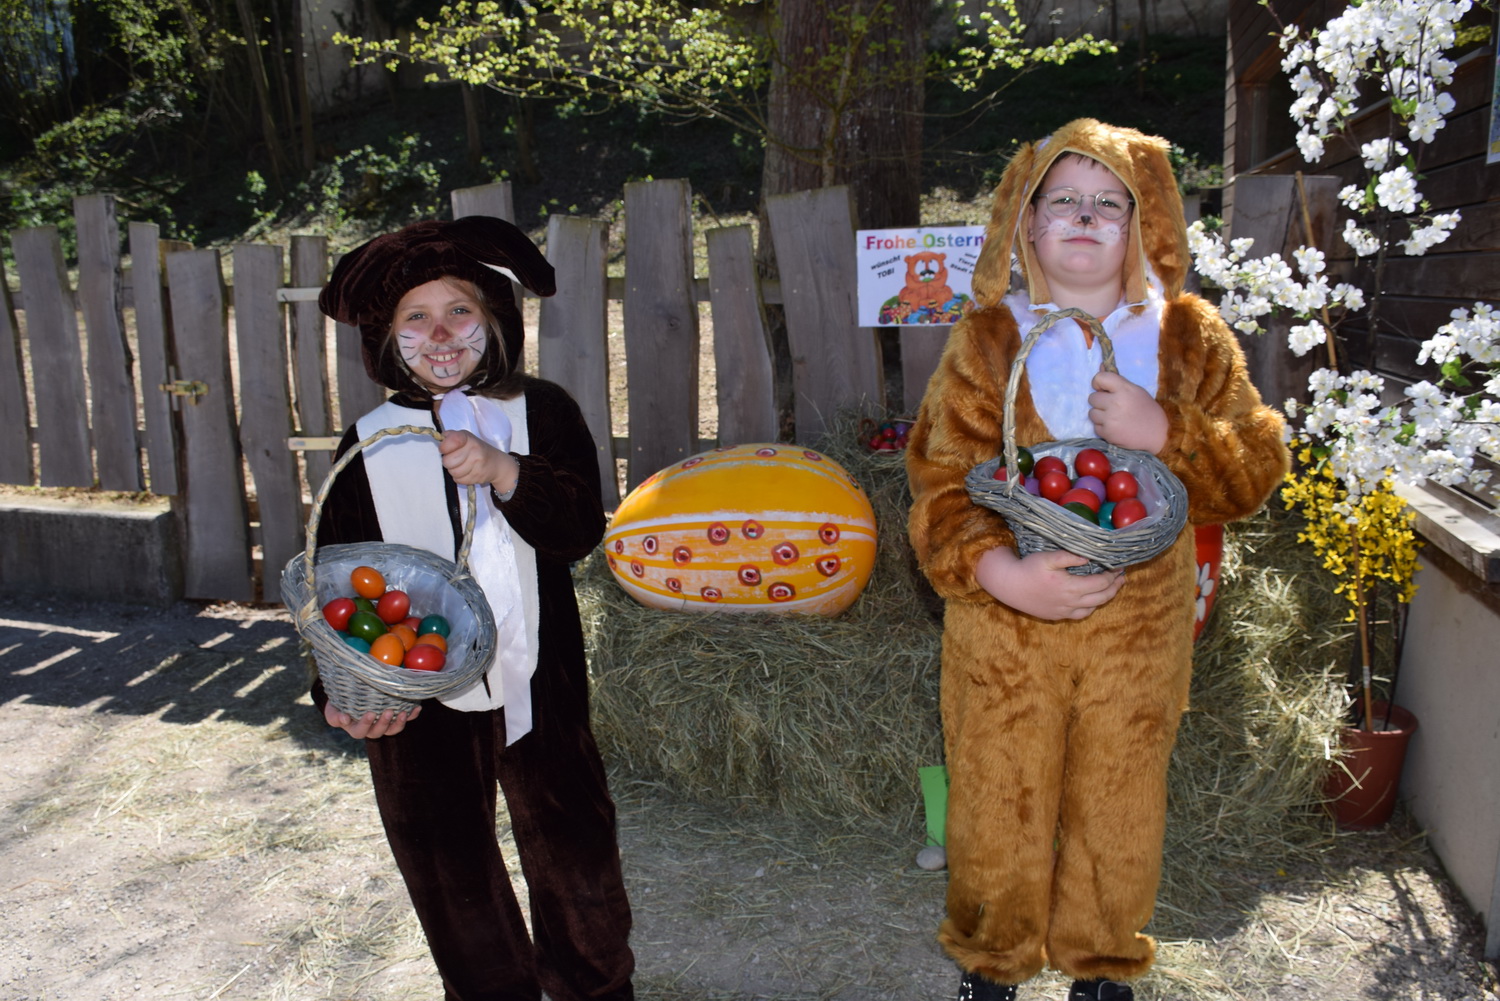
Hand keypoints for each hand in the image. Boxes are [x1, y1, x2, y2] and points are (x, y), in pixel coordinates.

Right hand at [324, 700, 420, 738]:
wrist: (350, 696)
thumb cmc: (339, 704)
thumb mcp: (332, 709)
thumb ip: (335, 716)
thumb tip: (343, 719)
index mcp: (356, 729)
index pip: (360, 731)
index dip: (365, 724)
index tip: (369, 713)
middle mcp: (371, 729)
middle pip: (378, 732)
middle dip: (384, 723)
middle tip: (388, 711)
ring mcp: (384, 725)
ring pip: (392, 730)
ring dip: (399, 723)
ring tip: (403, 713)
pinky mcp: (394, 718)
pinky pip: (404, 720)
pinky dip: (411, 715)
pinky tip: (417, 708)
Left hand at [439, 429, 518, 493]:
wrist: (496, 463)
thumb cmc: (476, 449)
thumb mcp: (465, 438)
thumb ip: (451, 437)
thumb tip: (441, 438)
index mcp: (468, 438)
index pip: (451, 441)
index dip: (444, 447)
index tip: (445, 449)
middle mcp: (474, 449)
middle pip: (448, 461)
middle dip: (448, 462)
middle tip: (455, 460)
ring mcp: (478, 463)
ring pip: (453, 472)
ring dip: (454, 471)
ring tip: (462, 466)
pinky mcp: (478, 476)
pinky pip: (459, 480)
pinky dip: (460, 478)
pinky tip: (467, 472)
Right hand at [974, 545, 1124, 619]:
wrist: (1009, 586)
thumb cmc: (1028, 568)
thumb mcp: (1048, 558)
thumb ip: (1070, 557)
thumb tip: (1089, 557)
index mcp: (1070, 587)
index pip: (1101, 582)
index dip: (1113, 575)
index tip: (1119, 566)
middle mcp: (1070, 602)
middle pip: (1101, 597)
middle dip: (1115, 587)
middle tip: (1122, 578)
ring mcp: (1064, 611)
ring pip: (1093, 608)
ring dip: (1105, 598)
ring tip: (1112, 588)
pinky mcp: (1057, 616)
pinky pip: (1080, 615)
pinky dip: (1090, 608)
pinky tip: (1092, 600)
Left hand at [1088, 371, 1167, 452]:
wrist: (1157, 434)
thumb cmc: (1146, 410)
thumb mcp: (1135, 391)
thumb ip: (1117, 381)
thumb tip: (1100, 366)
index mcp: (1124, 389)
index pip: (1099, 378)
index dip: (1098, 383)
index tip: (1103, 389)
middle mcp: (1115, 402)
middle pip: (1092, 398)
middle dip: (1100, 401)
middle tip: (1112, 406)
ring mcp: (1110, 419)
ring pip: (1091, 413)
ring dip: (1100, 415)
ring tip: (1114, 417)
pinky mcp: (1108, 433)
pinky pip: (1096, 427)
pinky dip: (1103, 427)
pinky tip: (1115, 427)